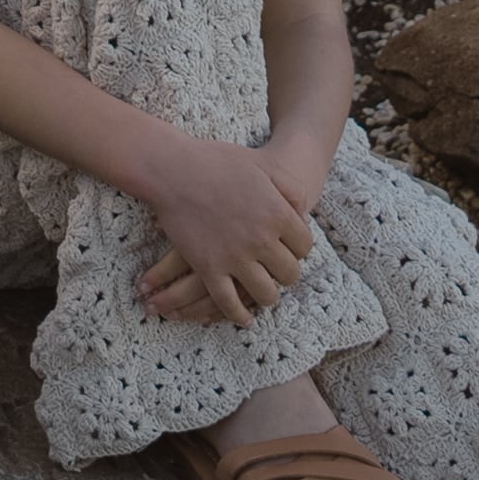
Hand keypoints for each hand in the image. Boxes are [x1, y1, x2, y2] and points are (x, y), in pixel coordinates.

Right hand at [134, 137, 319, 326]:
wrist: (173, 169)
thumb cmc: (217, 162)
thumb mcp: (262, 164)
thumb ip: (289, 187)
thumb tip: (303, 211)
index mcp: (277, 214)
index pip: (305, 246)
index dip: (299, 248)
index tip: (290, 248)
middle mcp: (261, 239)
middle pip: (290, 273)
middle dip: (286, 273)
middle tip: (278, 269)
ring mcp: (234, 257)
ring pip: (265, 294)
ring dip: (268, 296)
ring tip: (264, 292)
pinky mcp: (209, 269)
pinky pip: (229, 303)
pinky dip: (239, 315)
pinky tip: (244, 317)